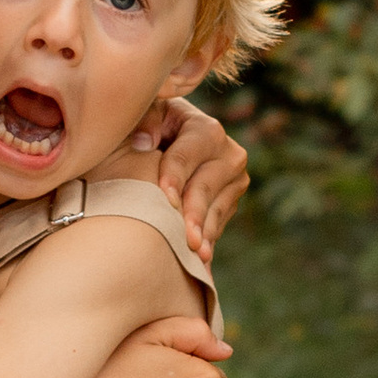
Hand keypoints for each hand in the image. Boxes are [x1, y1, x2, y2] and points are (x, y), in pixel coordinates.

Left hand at [132, 99, 249, 261]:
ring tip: (196, 254)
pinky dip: (207, 240)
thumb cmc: (149, 129)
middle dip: (193, 213)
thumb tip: (144, 142)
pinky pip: (219, 223)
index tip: (165, 198)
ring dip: (204, 232)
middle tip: (186, 238)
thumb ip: (144, 120)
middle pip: (205, 186)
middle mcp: (228, 152)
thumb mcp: (144, 117)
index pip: (187, 155)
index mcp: (205, 128)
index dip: (174, 176)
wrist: (168, 144)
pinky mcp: (231, 200)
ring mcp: (234, 179)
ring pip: (217, 209)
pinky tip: (200, 261)